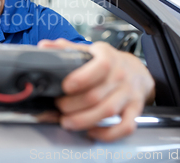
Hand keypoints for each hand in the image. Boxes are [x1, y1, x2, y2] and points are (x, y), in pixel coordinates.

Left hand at [37, 38, 154, 141]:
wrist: (136, 71)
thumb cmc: (108, 62)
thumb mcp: (89, 50)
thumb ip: (66, 48)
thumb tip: (43, 46)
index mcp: (108, 57)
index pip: (100, 66)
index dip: (82, 78)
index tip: (65, 86)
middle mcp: (120, 75)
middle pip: (96, 95)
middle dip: (72, 105)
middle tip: (58, 106)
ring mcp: (128, 94)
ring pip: (108, 111)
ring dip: (84, 120)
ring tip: (67, 121)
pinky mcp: (135, 110)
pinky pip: (125, 126)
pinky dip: (108, 134)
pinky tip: (91, 132)